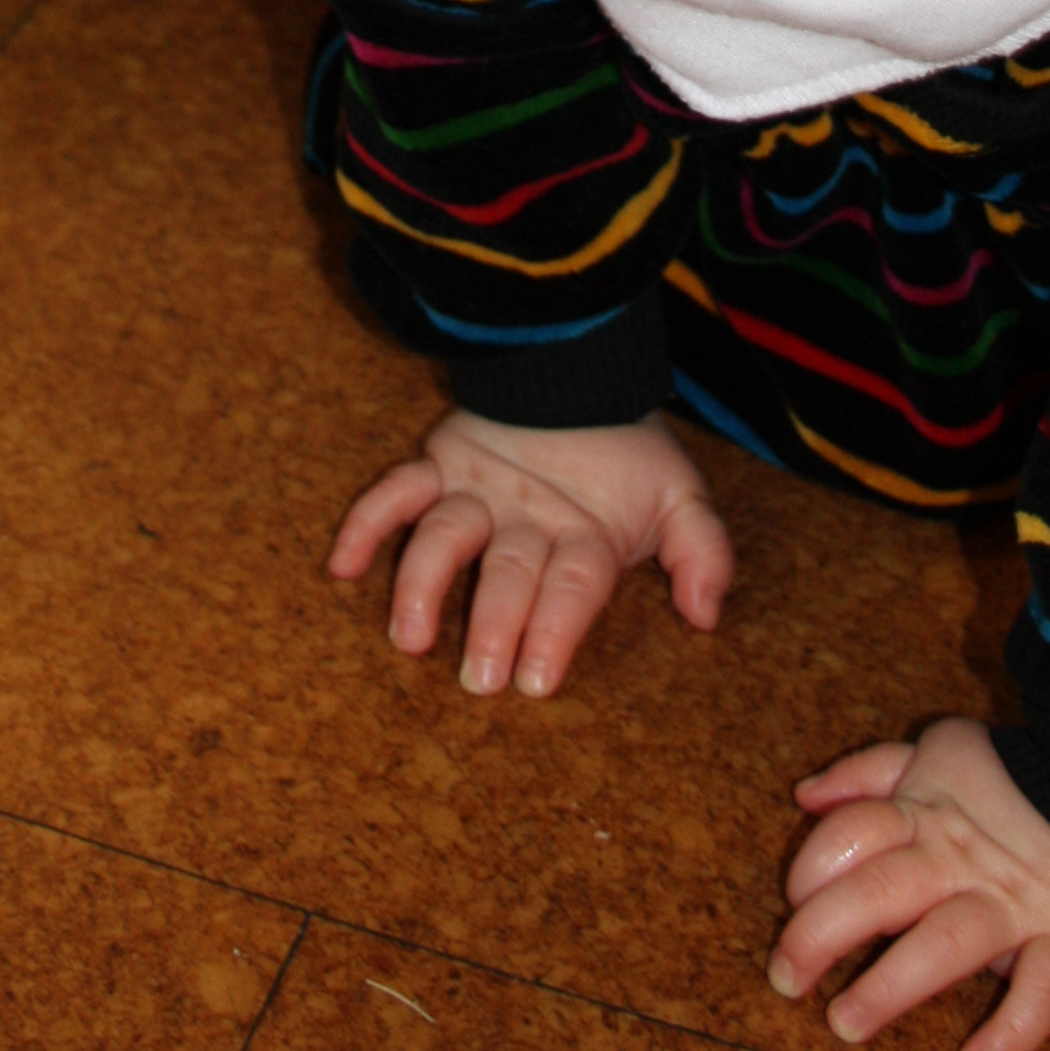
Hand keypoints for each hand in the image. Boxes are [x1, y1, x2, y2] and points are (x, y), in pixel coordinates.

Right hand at [328, 407, 733, 697]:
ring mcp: (478, 488)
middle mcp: (528, 513)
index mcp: (586, 530)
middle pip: (508, 571)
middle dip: (494, 624)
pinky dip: (368, 522)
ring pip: (446, 533)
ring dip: (424, 582)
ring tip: (409, 638)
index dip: (555, 628)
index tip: (535, 680)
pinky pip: (397, 489)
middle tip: (479, 679)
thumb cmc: (626, 458)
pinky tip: (341, 566)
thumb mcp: (680, 497)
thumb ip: (703, 553)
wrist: (580, 370)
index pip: (572, 583)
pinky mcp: (441, 463)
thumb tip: (707, 617)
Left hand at [771, 716, 1049, 1050]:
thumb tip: (805, 796)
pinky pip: (1043, 991)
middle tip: (785, 978)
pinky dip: (1013, 1030)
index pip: (853, 834)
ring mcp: (1014, 907)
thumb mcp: (940, 754)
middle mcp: (960, 863)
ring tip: (847, 1023)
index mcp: (925, 816)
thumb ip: (871, 772)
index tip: (793, 899)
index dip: (814, 863)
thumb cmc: (1018, 778)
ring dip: (893, 984)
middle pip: (881, 891)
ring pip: (945, 943)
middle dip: (822, 933)